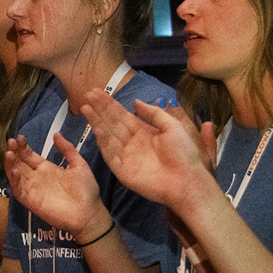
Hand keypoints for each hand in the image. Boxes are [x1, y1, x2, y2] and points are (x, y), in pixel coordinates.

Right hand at [4, 134, 106, 237]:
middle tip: (10, 142)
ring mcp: (32, 190)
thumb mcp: (79, 164)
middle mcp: (37, 178)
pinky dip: (13, 181)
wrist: (89, 214)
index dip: (22, 147)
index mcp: (46, 168)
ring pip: (15, 175)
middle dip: (13, 152)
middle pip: (19, 163)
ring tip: (9, 154)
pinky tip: (14, 171)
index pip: (29, 155)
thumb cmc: (86, 190)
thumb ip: (68, 149)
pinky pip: (18, 191)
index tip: (19, 138)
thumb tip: (56, 134)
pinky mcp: (31, 201)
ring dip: (10, 164)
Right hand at [82, 91, 216, 212]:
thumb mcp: (172, 126)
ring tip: (86, 107)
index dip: (110, 104)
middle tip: (87, 94)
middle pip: (112, 123)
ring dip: (96, 121)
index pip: (122, 115)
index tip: (97, 92)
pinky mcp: (122, 170)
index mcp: (143, 132)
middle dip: (100, 109)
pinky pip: (110, 153)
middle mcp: (131, 142)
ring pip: (108, 135)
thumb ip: (153, 113)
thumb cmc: (183, 153)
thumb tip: (135, 102)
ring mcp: (125, 156)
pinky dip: (102, 140)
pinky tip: (96, 127)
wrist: (187, 180)